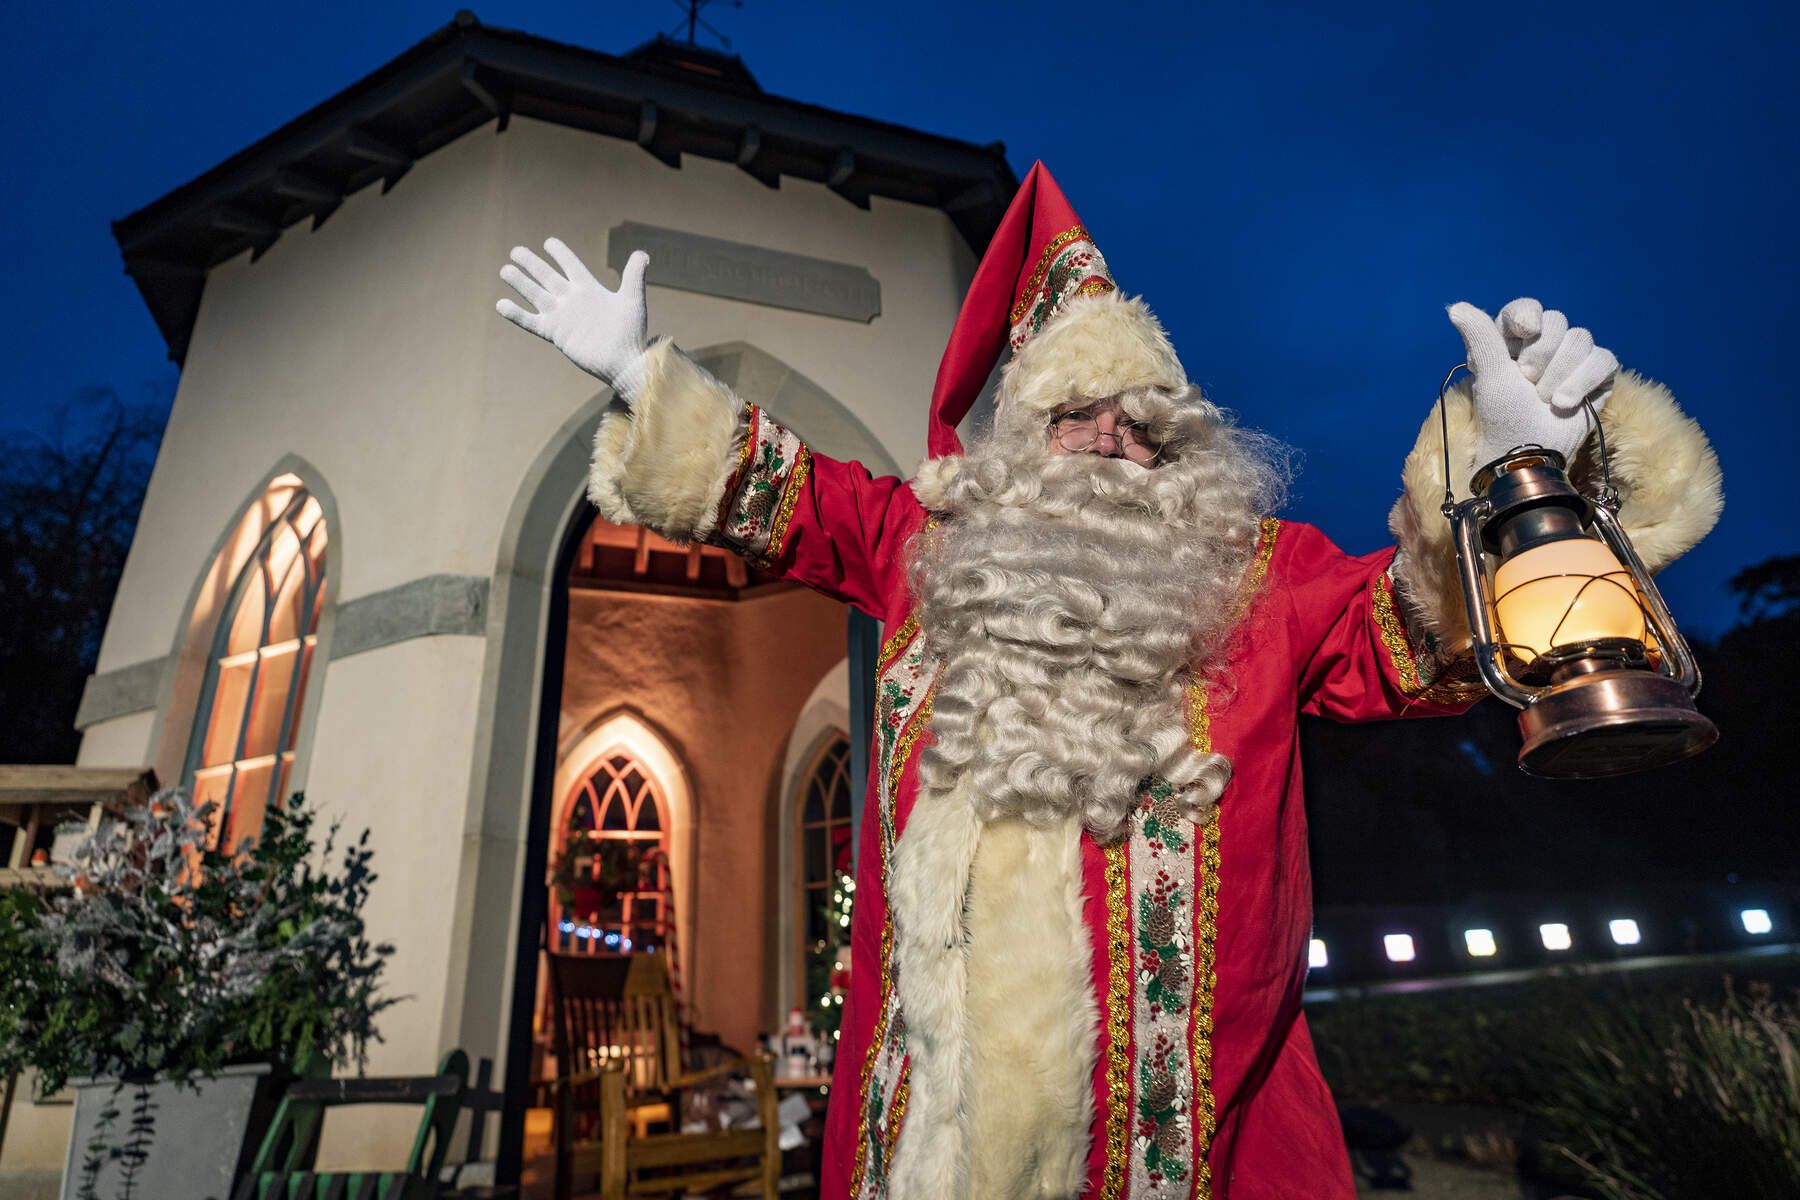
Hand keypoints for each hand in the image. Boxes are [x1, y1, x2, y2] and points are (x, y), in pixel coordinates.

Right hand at [497, 239, 650, 396]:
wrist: (624, 361)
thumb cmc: (631, 333)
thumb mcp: (633, 300)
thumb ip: (634, 276)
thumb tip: (642, 254)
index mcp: (589, 289)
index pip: (570, 265)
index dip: (560, 253)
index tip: (548, 242)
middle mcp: (572, 300)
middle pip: (547, 276)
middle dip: (532, 264)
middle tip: (516, 251)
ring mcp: (562, 316)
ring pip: (536, 295)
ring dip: (521, 283)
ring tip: (505, 270)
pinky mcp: (555, 333)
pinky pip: (532, 322)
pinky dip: (517, 314)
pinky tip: (501, 304)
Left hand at [1448, 297, 1617, 466]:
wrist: (1529, 453)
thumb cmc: (1503, 416)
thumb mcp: (1489, 375)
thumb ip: (1480, 337)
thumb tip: (1456, 307)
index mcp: (1513, 341)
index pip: (1526, 309)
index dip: (1527, 316)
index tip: (1525, 331)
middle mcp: (1544, 344)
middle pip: (1557, 321)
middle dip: (1542, 355)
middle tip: (1528, 383)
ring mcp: (1572, 358)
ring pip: (1581, 338)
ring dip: (1560, 373)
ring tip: (1546, 399)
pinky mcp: (1596, 373)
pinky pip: (1604, 358)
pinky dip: (1583, 381)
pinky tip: (1565, 403)